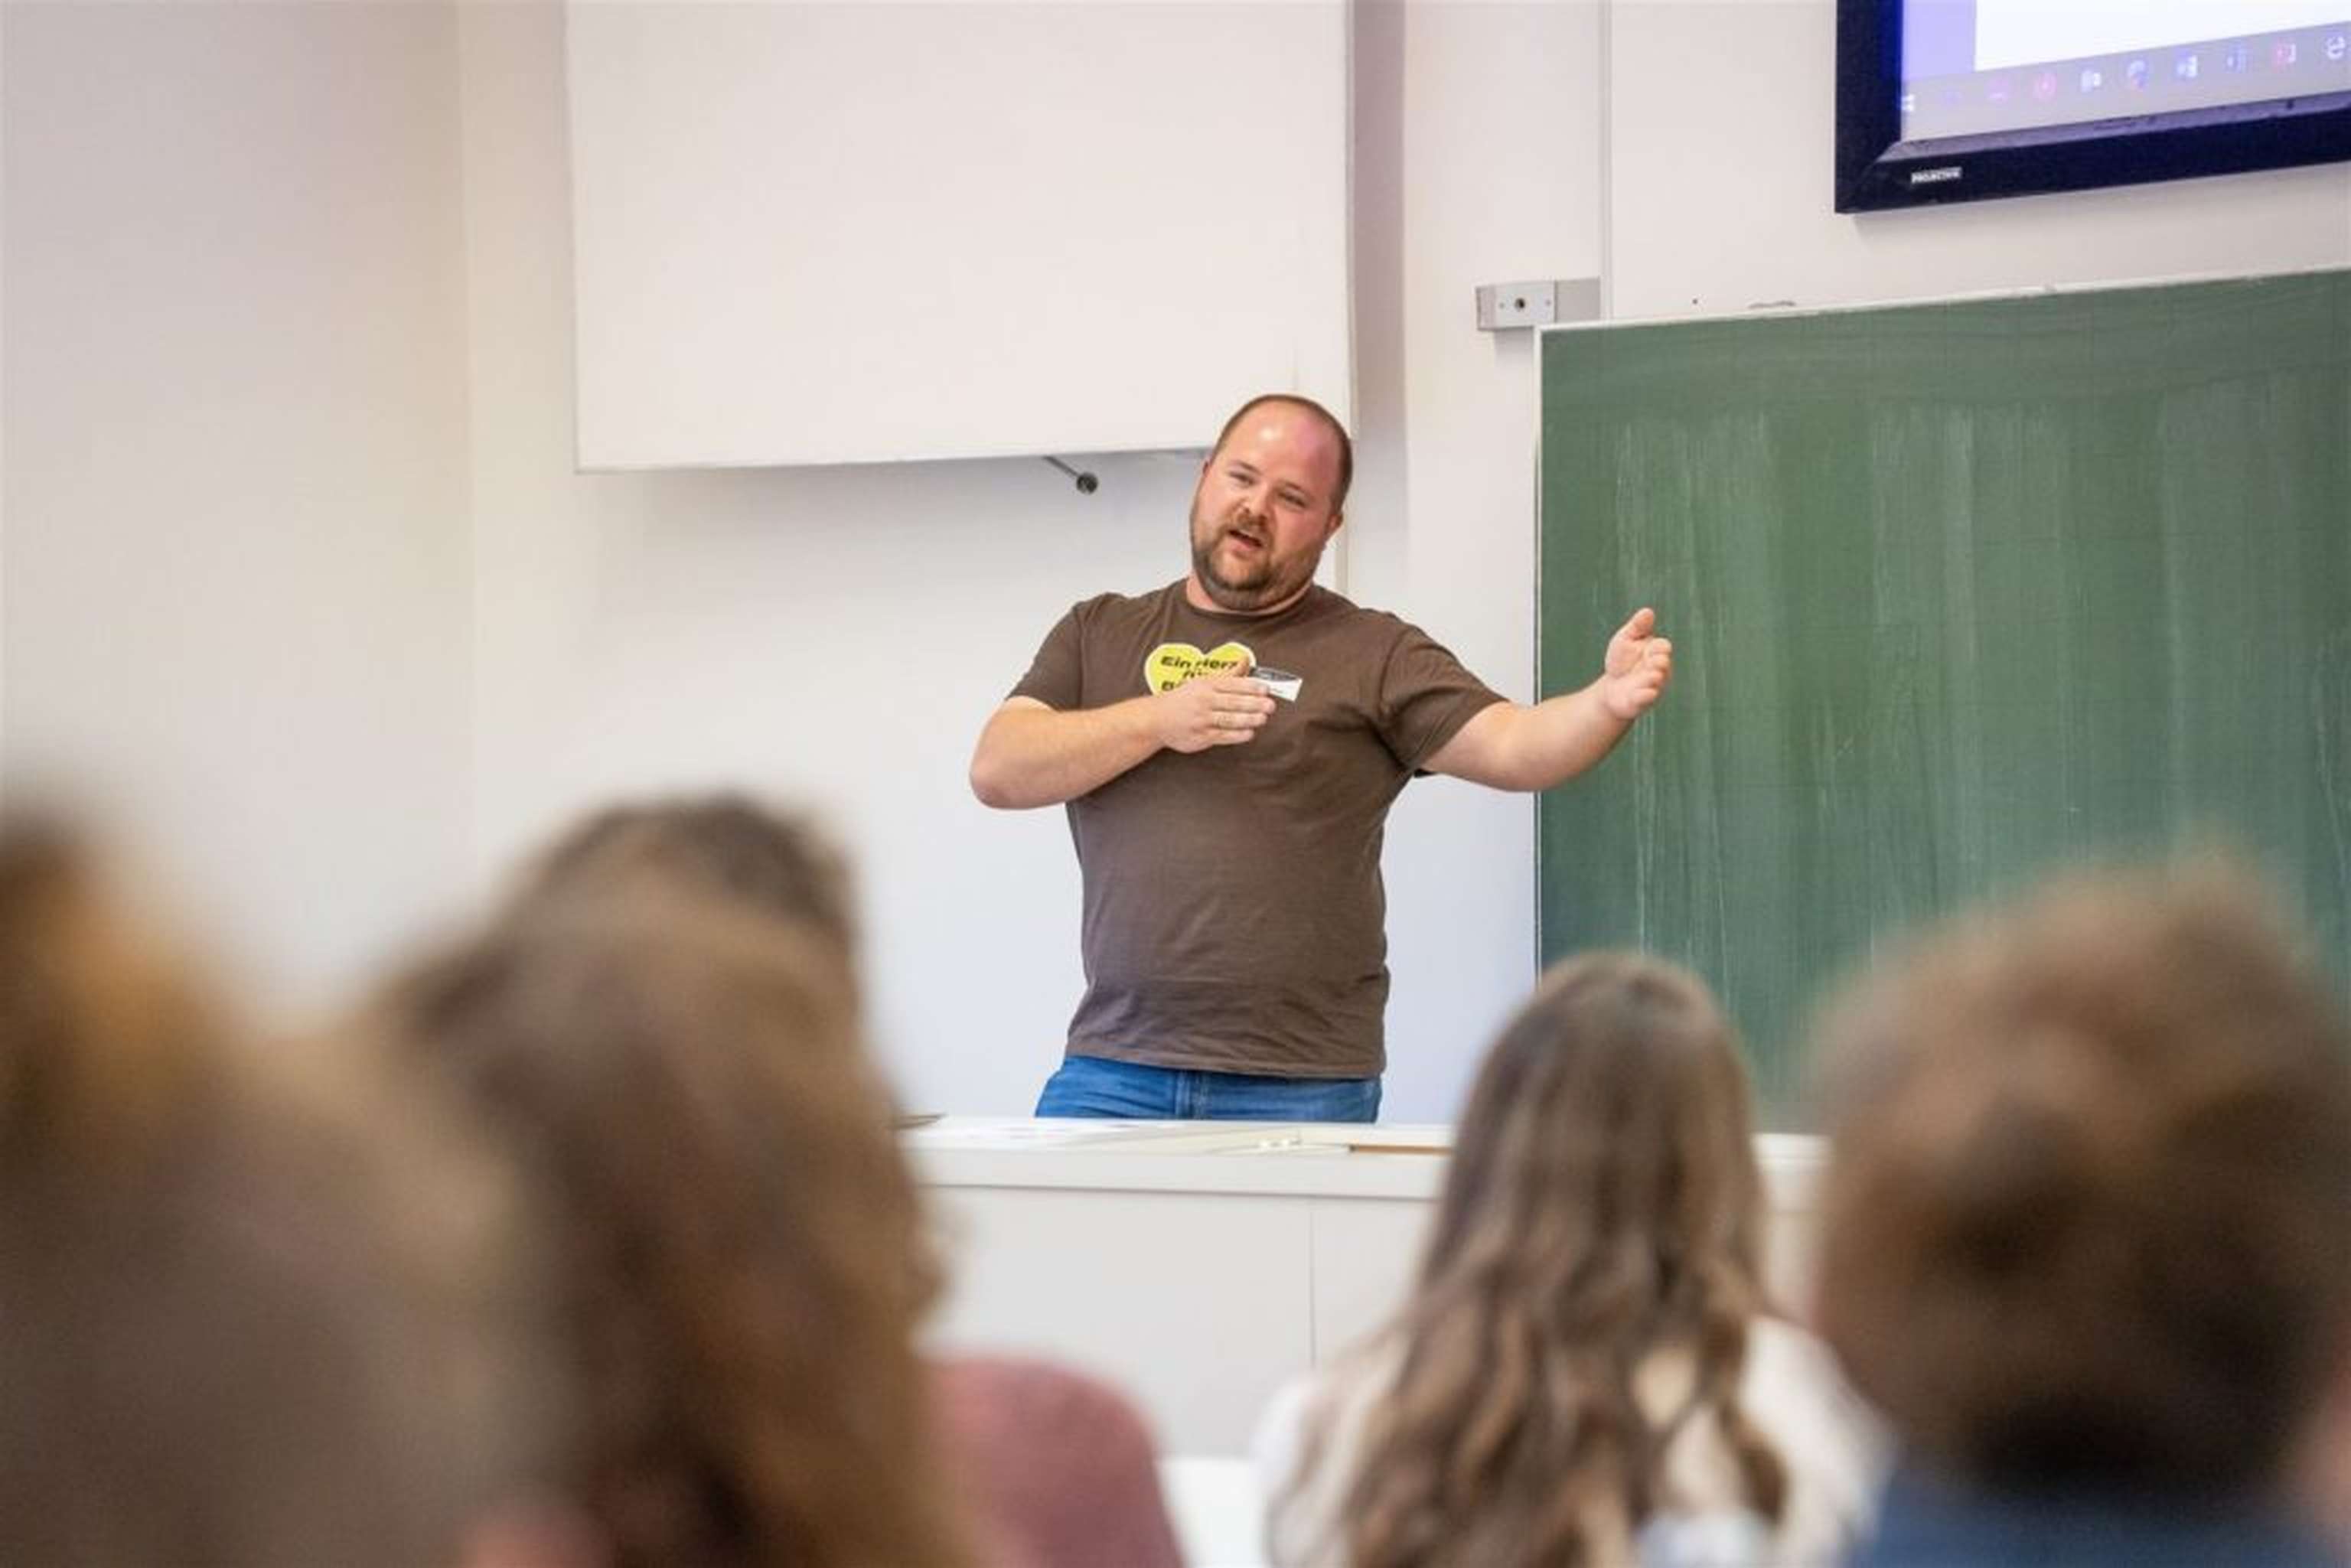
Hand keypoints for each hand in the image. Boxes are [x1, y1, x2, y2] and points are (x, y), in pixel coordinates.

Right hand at [1154, 672, 1274, 753]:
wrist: (1157, 719)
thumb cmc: (1184, 699)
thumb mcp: (1203, 681)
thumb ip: (1228, 674)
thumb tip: (1246, 659)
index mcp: (1206, 685)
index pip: (1232, 684)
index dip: (1251, 686)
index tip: (1265, 689)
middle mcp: (1204, 701)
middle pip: (1233, 702)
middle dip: (1254, 704)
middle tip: (1270, 705)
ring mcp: (1202, 720)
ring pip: (1229, 719)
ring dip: (1248, 719)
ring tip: (1263, 718)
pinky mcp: (1200, 736)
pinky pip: (1223, 736)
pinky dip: (1237, 735)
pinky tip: (1249, 733)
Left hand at [1597, 607, 1672, 721]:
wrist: (1610, 688)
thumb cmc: (1622, 661)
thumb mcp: (1625, 640)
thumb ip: (1637, 627)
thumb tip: (1647, 611)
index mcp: (1655, 653)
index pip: (1664, 647)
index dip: (1659, 646)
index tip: (1649, 647)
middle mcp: (1658, 670)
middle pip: (1663, 664)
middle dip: (1658, 662)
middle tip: (1650, 662)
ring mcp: (1651, 686)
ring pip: (1656, 682)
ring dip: (1652, 677)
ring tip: (1646, 676)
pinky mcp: (1641, 701)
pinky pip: (1646, 699)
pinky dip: (1645, 695)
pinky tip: (1641, 693)